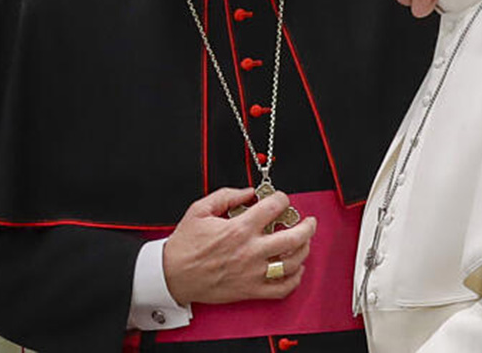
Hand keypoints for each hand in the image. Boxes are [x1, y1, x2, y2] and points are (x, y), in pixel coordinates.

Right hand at [162, 187, 316, 305]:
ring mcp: (253, 273)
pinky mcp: (250, 290)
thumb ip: (227, 195)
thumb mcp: (200, 209)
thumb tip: (248, 192)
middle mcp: (250, 251)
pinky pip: (282, 288)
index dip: (282, 199)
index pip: (274, 208)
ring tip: (304, 242)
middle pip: (294, 237)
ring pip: (292, 263)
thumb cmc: (185, 245)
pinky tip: (296, 269)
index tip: (281, 199)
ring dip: (304, 250)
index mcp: (239, 229)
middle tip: (309, 221)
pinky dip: (295, 279)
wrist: (172, 275)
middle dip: (307, 226)